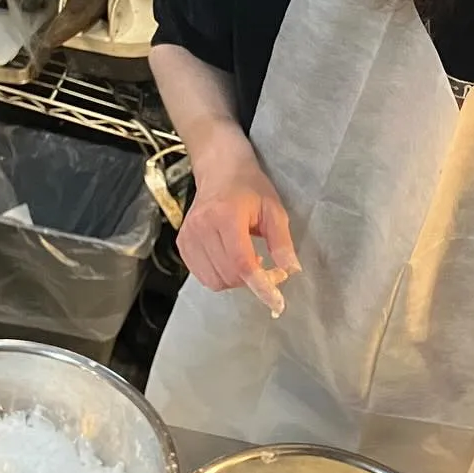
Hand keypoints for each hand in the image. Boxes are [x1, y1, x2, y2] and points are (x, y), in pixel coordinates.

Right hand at [178, 143, 299, 314]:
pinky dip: (220, 276)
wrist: (219, 170)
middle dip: (252, 280)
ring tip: (247, 259)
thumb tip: (291, 270)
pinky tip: (230, 259)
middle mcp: (202, 227)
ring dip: (235, 279)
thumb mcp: (274, 210)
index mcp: (226, 216)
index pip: (242, 263)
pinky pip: (203, 276)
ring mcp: (188, 236)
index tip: (276, 302)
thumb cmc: (249, 187)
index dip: (261, 286)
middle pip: (229, 275)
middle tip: (266, 264)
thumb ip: (282, 242)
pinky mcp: (183, 243)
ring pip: (215, 281)